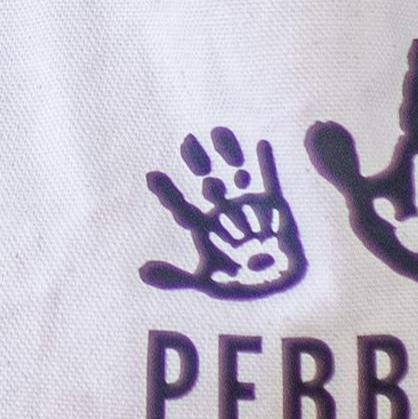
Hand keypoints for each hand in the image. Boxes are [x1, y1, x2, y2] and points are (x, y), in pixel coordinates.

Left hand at [142, 124, 309, 299]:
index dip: (167, 192)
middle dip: (197, 162)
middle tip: (186, 141)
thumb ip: (176, 277)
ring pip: (234, 175)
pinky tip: (261, 143)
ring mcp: (247, 205)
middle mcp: (223, 209)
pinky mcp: (273, 206)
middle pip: (206, 181)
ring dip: (229, 155)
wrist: (276, 286)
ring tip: (218, 132)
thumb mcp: (206, 282)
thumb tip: (141, 271)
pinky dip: (266, 165)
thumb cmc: (237, 281)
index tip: (151, 176)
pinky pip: (269, 181)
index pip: (181, 206)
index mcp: (204, 225)